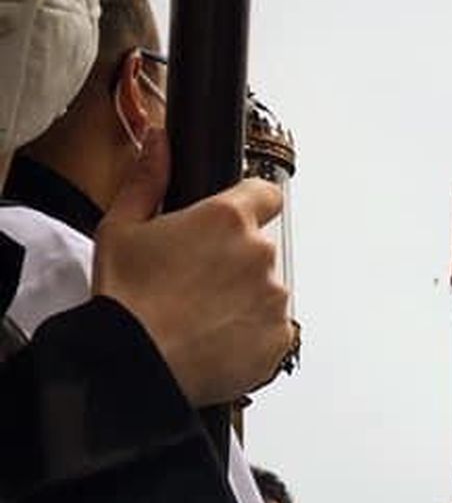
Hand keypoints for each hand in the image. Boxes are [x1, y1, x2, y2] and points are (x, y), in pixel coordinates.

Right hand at [91, 129, 291, 406]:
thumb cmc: (126, 297)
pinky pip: (270, 329)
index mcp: (228, 218)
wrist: (134, 362)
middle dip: (234, 260)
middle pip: (259, 248)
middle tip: (194, 282)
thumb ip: (149, 178)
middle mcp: (260, 255)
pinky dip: (249, 333)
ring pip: (265, 290)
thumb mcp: (122, 226)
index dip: (250, 204)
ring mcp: (274, 299)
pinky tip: (214, 338)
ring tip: (200, 316)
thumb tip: (160, 141)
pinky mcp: (279, 339)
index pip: (265, 193)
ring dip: (243, 298)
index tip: (232, 222)